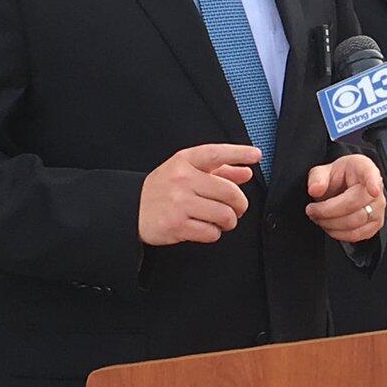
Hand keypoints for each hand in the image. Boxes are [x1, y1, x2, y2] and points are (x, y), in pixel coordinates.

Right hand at [139, 144, 259, 245]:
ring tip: (223, 220)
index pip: (215, 153)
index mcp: (184, 162)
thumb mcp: (186, 171)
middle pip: (230, 192)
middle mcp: (182, 179)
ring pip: (224, 215)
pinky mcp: (176, 226)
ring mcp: (178, 203)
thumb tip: (246, 172)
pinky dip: (214, 233)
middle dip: (240, 204)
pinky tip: (207, 228)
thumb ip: (218, 170)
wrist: (131, 209)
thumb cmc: (164, 188)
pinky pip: (211, 232)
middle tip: (237, 208)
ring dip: (229, 221)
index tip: (256, 155)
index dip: (238, 153)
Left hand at [306, 155, 385, 242]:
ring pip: (354, 223)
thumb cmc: (338, 178)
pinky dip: (339, 234)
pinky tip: (330, 226)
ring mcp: (378, 208)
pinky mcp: (376, 224)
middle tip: (312, 210)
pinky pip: (357, 235)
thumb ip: (317, 178)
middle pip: (354, 205)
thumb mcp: (322, 172)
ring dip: (331, 224)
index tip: (373, 190)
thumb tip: (315, 189)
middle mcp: (377, 188)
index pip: (372, 175)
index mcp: (364, 168)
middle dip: (327, 211)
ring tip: (319, 218)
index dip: (373, 183)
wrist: (344, 189)